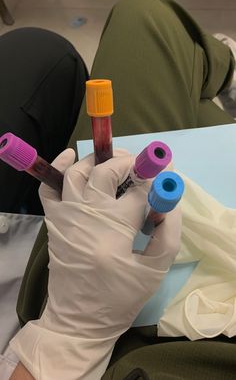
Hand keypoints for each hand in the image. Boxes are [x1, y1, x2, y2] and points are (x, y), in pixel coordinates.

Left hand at [10, 149, 180, 379]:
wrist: (79, 320)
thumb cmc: (120, 298)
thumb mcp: (155, 270)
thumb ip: (169, 232)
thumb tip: (168, 199)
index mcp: (115, 231)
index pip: (138, 192)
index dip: (155, 179)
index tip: (165, 171)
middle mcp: (87, 217)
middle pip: (105, 173)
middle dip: (127, 162)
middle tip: (141, 164)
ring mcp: (65, 217)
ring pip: (76, 173)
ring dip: (97, 160)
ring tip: (115, 161)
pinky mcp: (53, 222)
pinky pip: (48, 187)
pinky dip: (58, 167)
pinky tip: (70, 157)